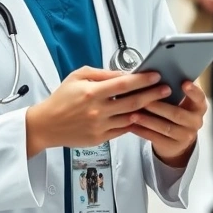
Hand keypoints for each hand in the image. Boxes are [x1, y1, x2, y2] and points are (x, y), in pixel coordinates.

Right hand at [24, 67, 170, 156]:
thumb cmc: (61, 99)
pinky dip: (134, 123)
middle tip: (166, 89)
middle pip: (133, 102)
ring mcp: (100, 126)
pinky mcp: (100, 138)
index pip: (124, 84)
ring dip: (147, 110)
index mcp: (92, 92)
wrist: (46, 125)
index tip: (156, 75)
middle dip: (153, 94)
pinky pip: (123, 130)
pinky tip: (143, 116)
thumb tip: (122, 73)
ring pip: (131, 118)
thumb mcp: (77, 77)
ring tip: (159, 103)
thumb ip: (101, 73)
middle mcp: (97, 110)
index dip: (143, 79)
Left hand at [128, 81, 206, 167]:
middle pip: (177, 114)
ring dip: (148, 120)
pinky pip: (155, 138)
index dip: (193, 91)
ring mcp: (185, 136)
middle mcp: (195, 122)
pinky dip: (142, 131)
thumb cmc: (175, 112)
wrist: (177, 141)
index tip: (184, 83)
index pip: (199, 98)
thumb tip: (154, 77)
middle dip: (159, 107)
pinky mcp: (173, 146)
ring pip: (165, 127)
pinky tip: (132, 125)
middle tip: (145, 100)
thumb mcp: (180, 102)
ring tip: (134, 114)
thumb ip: (172, 92)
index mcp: (199, 107)